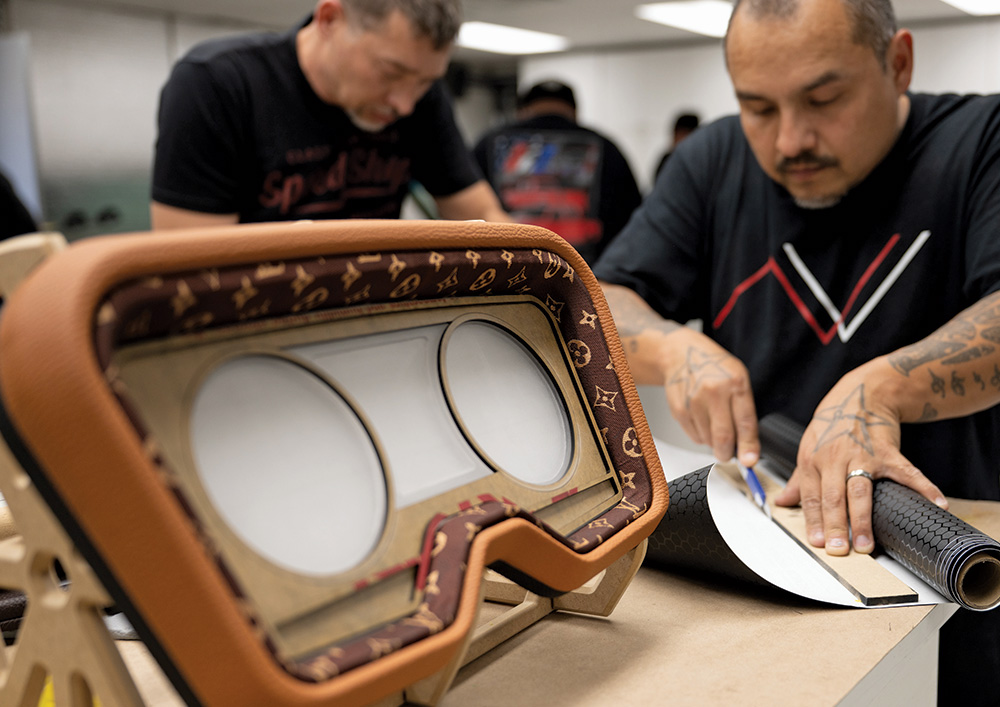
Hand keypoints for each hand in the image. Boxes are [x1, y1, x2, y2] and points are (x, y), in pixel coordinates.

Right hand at [660, 327, 758, 465]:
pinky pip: (694, 436)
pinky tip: (702, 420)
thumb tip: (748, 445)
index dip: (748, 446)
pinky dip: (701, 436)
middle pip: (723, 436)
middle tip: (729, 456)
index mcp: (735, 382)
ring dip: (714, 443)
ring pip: (708, 440)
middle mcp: (714, 391)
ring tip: (715, 426)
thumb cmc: (713, 367)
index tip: (750, 461)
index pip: (745, 422)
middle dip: (728, 454)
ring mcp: (694, 401)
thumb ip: (744, 409)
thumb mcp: (738, 378)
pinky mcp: (679, 409)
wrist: (681, 354)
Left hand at [774, 364, 947, 555]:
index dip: (813, 521)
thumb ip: (797, 480)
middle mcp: (834, 458)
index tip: (818, 543)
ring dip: (863, 519)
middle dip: (836, 526)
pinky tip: (936, 504)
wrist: (862, 393)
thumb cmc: (833, 424)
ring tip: (866, 544)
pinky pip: (906, 472)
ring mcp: (862, 454)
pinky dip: (923, 488)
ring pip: (860, 490)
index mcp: (812, 459)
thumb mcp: (809, 446)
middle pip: (833, 496)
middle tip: (839, 550)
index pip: (811, 496)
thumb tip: (781, 503)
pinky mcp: (888, 451)